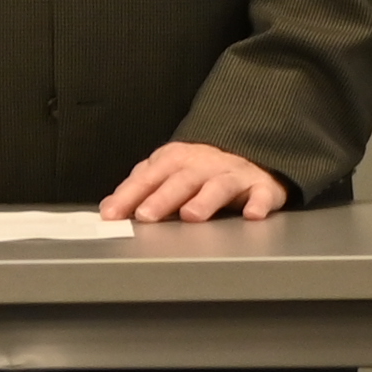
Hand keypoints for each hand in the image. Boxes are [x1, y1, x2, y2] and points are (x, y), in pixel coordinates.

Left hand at [100, 141, 287, 224]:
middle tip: (146, 215)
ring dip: (205, 200)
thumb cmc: (202, 171)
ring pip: (218, 185)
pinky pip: (262, 194)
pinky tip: (252, 215)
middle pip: (181, 180)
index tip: (112, 214)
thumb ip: (139, 188)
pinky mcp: (263, 187)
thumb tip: (108, 208)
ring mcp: (234, 174)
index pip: (148, 176)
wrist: (251, 155)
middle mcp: (204, 164)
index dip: (129, 195)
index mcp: (176, 160)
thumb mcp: (167, 173)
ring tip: (191, 216)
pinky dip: (259, 203)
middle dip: (163, 198)